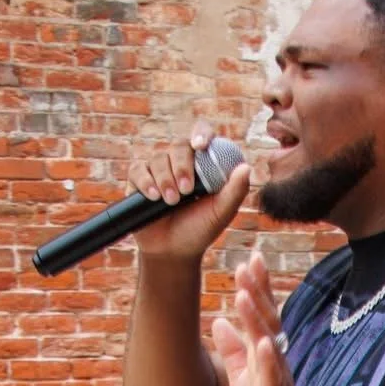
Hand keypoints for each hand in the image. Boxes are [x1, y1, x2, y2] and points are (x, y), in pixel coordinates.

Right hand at [126, 118, 250, 262]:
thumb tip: (246, 167)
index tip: (201, 146)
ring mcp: (158, 169)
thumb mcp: (221, 213)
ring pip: (158, 158)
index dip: (201, 134)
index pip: (202, 135)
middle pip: (178, 146)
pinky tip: (153, 196)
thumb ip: (235, 191)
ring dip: (165, 179)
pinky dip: (145, 182)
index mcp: (202, 163)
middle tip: (186, 191)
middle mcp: (180, 161)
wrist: (173, 251)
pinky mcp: (139, 179)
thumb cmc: (200, 230)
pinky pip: (138, 169)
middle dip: (182, 167)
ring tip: (171, 202)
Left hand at [211, 249, 325, 385]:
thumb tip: (219, 323)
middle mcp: (274, 367)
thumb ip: (234, 353)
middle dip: (259, 293)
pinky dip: (268, 362)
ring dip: (258, 319)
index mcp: (265, 360)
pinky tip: (263, 342)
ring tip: (246, 292)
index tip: (248, 259)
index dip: (255, 290)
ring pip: (269, 346)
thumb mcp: (243, 383)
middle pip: (268, 323)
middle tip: (249, 261)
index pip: (261, 318)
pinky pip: (272, 382)